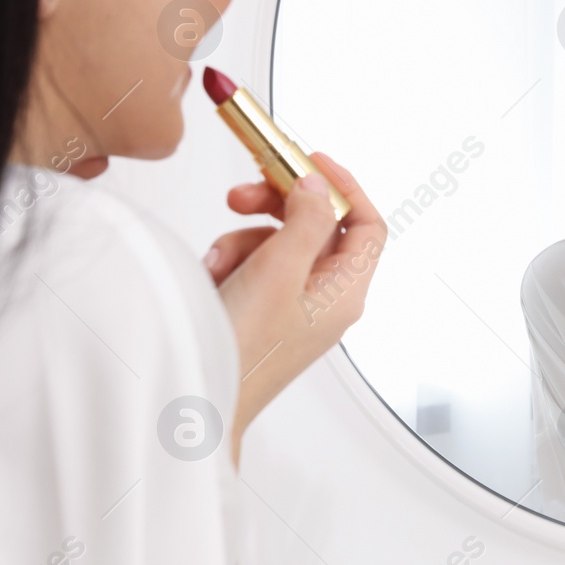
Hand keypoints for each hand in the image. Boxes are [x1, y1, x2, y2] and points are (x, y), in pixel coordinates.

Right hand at [209, 153, 386, 460]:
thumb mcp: (278, 270)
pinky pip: (252, 267)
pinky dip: (231, 263)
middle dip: (277, 204)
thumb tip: (318, 186)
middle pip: (316, 227)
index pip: (367, 225)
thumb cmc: (242, 352)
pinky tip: (213, 278)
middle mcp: (325, 300)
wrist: (197, 404)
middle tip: (243, 192)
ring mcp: (293, 308)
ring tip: (220, 262)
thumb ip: (304, 220)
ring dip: (244, 238)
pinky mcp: (261, 313)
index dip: (343, 186)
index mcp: (345, 292)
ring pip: (277, 243)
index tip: (309, 159)